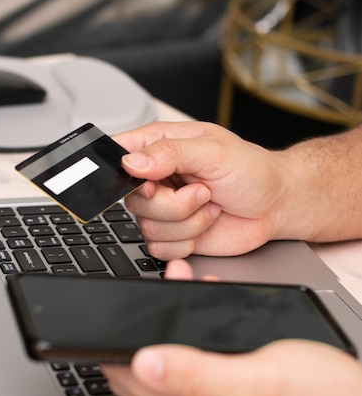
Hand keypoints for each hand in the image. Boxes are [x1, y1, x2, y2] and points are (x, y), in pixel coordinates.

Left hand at [103, 260, 361, 395]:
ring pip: (169, 365)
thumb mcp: (256, 380)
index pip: (127, 379)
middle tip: (151, 288)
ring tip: (178, 285)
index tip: (118, 308)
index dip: (115, 341)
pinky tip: (205, 314)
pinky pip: (194, 368)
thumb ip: (196, 375)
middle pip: (143, 371)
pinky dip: (189, 337)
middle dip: (137, 327)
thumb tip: (141, 362)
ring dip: (163, 328)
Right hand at [114, 121, 289, 257]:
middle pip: (132, 199)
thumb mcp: (215, 151)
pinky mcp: (172, 235)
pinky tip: (205, 224)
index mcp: (160, 147)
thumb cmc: (253, 172)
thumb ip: (171, 153)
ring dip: (187, 222)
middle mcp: (157, 178)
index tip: (152, 179)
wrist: (275, 205)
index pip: (119, 152)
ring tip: (209, 205)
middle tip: (203, 191)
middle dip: (173, 203)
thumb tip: (132, 162)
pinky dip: (187, 242)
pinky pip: (159, 248)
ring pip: (147, 227)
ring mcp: (163, 208)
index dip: (124, 170)